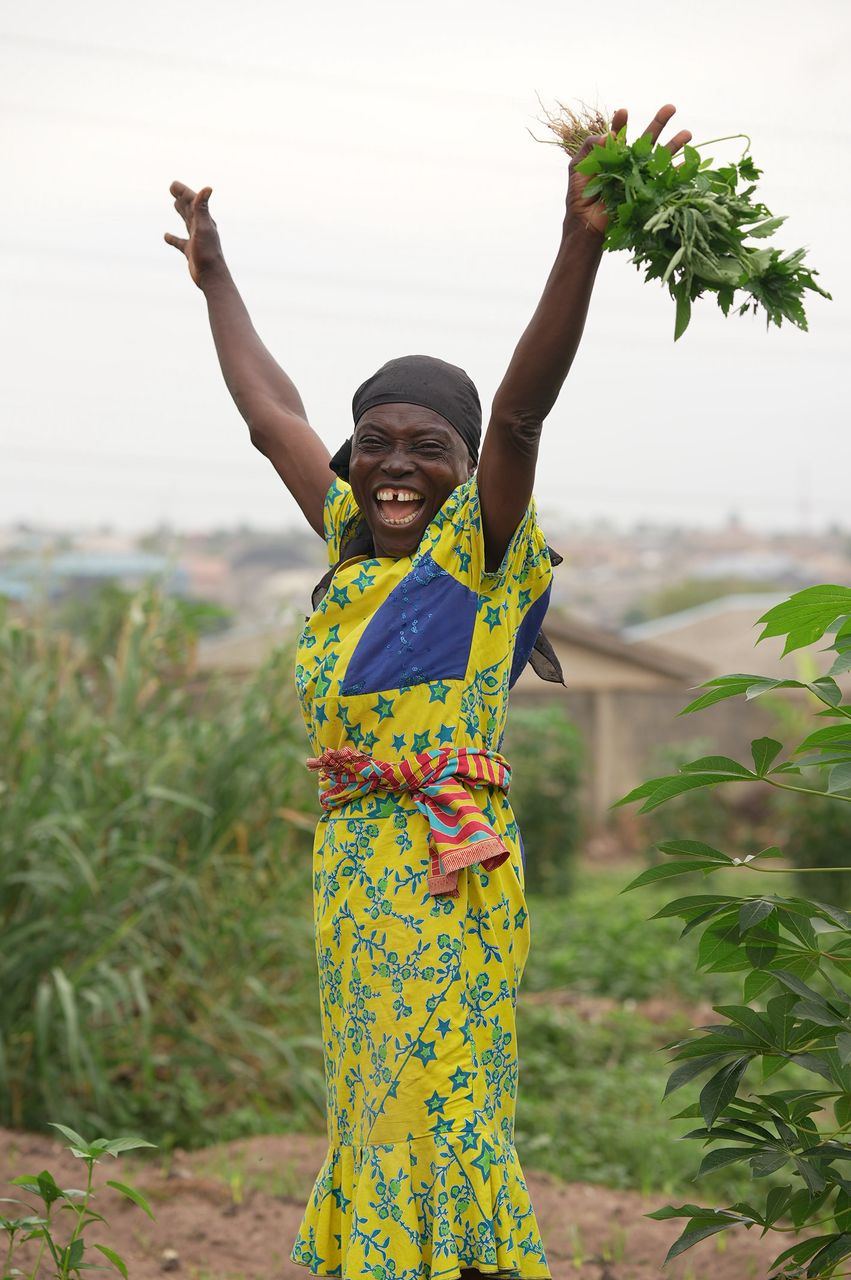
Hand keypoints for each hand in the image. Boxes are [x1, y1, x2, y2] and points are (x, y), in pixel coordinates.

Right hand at [164, 181, 223, 287]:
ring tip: (174, 204)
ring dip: (181, 212)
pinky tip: (166, 236)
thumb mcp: (203, 228)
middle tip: (173, 188)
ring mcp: (196, 240)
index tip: (172, 185)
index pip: (193, 201)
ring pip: (187, 222)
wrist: (211, 277)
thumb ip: (202, 208)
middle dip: (182, 198)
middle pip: (191, 209)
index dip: (183, 192)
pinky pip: (180, 242)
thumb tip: (208, 187)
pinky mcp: (191, 252)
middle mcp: (201, 228)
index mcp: (204, 221)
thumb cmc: (208, 253)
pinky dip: (173, 238)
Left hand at [566, 105, 692, 234]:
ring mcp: (638, 176)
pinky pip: (662, 181)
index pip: (620, 134)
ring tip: (688, 133)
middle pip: (646, 140)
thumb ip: (590, 147)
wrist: (586, 223)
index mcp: (613, 155)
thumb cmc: (580, 195)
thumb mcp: (578, 167)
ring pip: (659, 157)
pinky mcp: (644, 192)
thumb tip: (609, 135)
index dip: (622, 123)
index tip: (623, 112)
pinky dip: (675, 173)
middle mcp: (628, 162)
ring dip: (674, 145)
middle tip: (671, 108)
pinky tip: (686, 164)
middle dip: (659, 124)